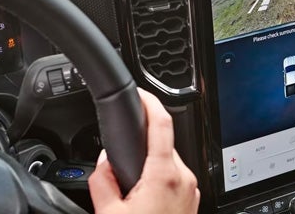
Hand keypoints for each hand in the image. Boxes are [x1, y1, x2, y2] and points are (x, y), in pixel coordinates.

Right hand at [88, 88, 199, 213]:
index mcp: (164, 176)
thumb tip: (103, 163)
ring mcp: (191, 191)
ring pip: (169, 164)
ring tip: (133, 192)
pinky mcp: (192, 202)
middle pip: (162, 145)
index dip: (151, 102)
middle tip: (122, 164)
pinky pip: (175, 181)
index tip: (142, 93)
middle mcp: (184, 179)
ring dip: (151, 168)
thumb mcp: (108, 213)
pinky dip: (160, 184)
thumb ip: (102, 182)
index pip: (162, 123)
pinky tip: (146, 202)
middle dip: (142, 148)